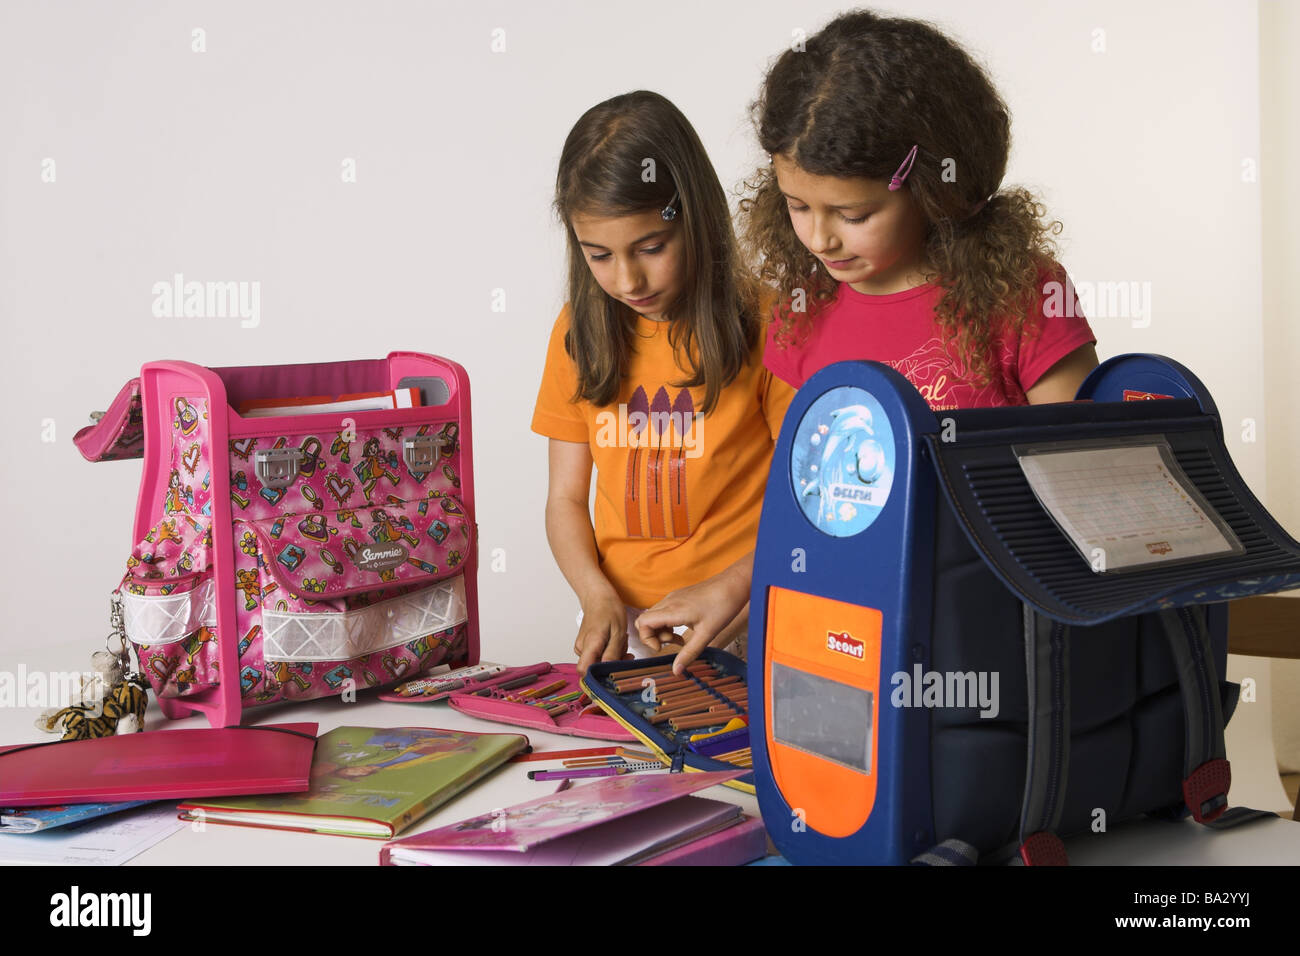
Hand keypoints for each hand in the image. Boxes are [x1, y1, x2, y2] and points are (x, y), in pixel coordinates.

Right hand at [575, 590, 631, 674]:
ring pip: (598, 662)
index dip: (596, 677)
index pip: (584, 670)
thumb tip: (608, 670)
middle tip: (625, 652)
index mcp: (590, 644)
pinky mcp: (585, 646)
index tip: (613, 672)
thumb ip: (613, 653)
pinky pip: (597, 655)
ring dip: (612, 656)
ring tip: (620, 641)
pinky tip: (615, 641)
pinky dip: (609, 652)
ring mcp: (582, 647)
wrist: (599, 597)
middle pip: (594, 668)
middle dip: (612, 664)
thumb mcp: (618, 632)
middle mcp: (582, 647)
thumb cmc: (609, 610)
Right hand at [634, 564, 749, 674]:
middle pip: (644, 620)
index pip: (643, 622)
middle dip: (653, 636)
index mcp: (673, 610)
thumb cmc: (722, 606)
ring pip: (653, 616)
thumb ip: (689, 653)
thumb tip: (676, 671)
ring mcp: (673, 597)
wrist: (733, 584)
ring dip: (661, 631)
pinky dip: (667, 623)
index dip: (647, 639)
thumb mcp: (707, 634)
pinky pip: (663, 611)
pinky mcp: (678, 596)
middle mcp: (669, 601)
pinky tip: (684, 628)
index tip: (663, 648)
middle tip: (673, 643)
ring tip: (680, 638)